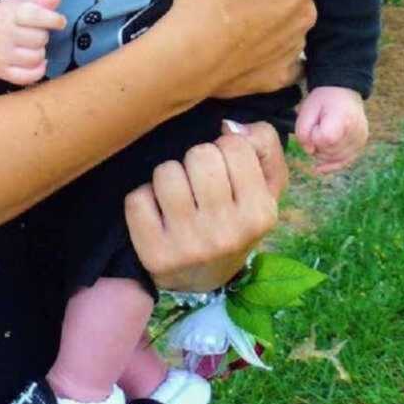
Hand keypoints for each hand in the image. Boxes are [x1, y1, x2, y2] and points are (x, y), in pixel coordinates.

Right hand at [0, 0, 65, 84]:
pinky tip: (34, 61)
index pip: (37, 16)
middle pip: (40, 39)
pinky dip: (37, 70)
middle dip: (43, 35)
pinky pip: (30, 77)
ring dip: (40, 52)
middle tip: (34, 32)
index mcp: (7, 12)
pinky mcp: (1, 71)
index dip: (54, 19)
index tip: (60, 21)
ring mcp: (0, 54)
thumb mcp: (23, 0)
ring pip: (37, 58)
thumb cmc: (11, 14)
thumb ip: (41, 0)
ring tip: (30, 45)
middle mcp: (0, 34)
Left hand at [124, 121, 287, 291]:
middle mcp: (227, 233)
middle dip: (196, 160)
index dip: (225, 146)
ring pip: (166, 172)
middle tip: (199, 182)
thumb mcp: (266, 186)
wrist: (205, 278)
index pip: (235, 144)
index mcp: (260, 214)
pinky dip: (144, 199)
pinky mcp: (155, 254)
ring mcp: (189, 246)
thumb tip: (232, 125)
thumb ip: (263, 145)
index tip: (225, 165)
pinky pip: (137, 198)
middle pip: (200, 155)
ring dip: (168, 177)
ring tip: (178, 195)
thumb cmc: (236, 217)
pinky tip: (157, 213)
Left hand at [296, 86, 367, 173]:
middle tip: (316, 126)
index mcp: (343, 119)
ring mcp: (361, 139)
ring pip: (336, 158)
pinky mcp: (361, 144)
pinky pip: (346, 161)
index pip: (324, 140)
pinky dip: (332, 165)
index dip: (313, 135)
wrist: (343, 90)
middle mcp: (356, 132)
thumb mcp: (307, 108)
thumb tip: (310, 151)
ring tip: (320, 135)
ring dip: (323, 152)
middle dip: (317, 144)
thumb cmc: (323, 99)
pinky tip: (320, 169)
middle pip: (329, 151)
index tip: (314, 123)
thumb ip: (303, 131)